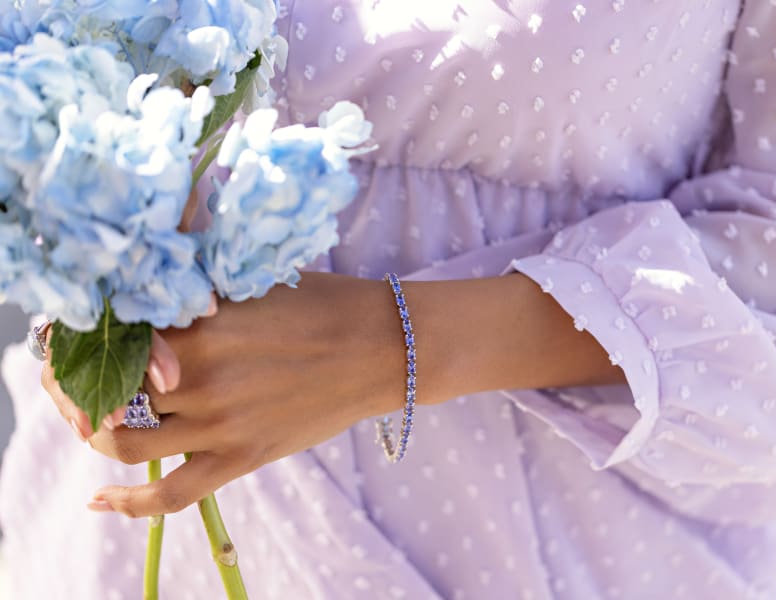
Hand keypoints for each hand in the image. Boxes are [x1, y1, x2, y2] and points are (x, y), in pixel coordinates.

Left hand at [41, 271, 620, 517]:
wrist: (384, 346)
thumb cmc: (325, 302)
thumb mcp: (258, 275)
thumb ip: (202, 273)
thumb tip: (160, 245)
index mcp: (201, 322)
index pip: (114, 331)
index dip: (84, 330)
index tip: (73, 328)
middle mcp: (200, 376)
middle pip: (106, 387)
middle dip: (74, 378)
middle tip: (66, 369)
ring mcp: (219, 424)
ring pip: (123, 442)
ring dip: (89, 430)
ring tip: (84, 415)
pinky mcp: (241, 459)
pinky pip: (171, 495)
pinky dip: (129, 504)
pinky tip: (100, 501)